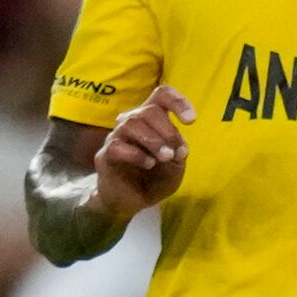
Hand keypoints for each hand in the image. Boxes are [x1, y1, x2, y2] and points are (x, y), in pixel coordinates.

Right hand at [94, 84, 194, 220]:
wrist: (132, 202)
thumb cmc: (155, 178)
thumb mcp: (176, 165)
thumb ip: (179, 151)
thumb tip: (178, 146)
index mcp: (151, 119)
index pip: (161, 95)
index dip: (178, 102)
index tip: (191, 121)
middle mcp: (132, 122)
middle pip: (149, 110)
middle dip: (168, 131)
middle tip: (177, 152)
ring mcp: (116, 137)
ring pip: (132, 124)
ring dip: (154, 141)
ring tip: (165, 158)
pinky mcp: (104, 155)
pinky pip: (117, 146)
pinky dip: (136, 154)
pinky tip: (149, 164)